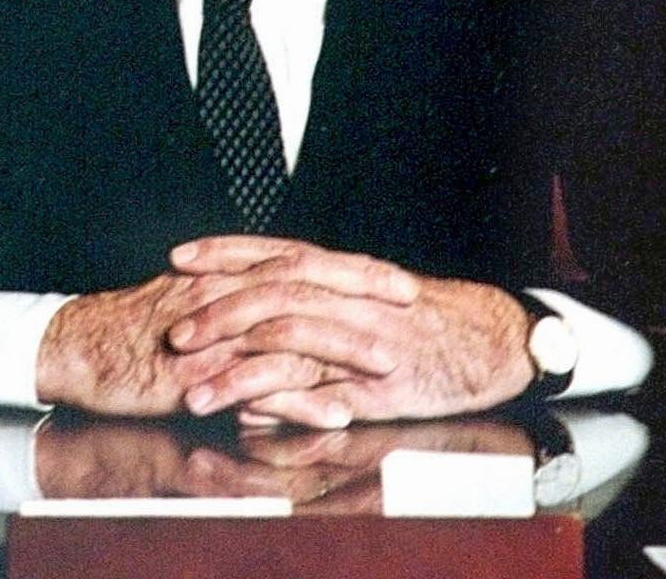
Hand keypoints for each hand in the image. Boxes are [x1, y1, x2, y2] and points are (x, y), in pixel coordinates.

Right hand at [35, 268, 388, 417]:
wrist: (81, 346)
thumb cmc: (136, 328)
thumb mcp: (195, 302)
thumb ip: (239, 301)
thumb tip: (280, 302)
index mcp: (232, 274)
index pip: (306, 261)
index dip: (353, 269)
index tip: (398, 278)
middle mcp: (229, 291)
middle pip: (307, 281)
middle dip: (363, 290)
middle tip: (410, 299)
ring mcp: (216, 330)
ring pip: (290, 330)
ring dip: (343, 348)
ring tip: (389, 363)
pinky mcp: (203, 371)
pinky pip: (260, 384)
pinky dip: (301, 398)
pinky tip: (335, 412)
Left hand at [167, 236, 534, 425]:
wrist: (492, 339)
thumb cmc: (429, 321)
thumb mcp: (369, 300)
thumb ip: (320, 302)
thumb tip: (267, 317)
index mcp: (342, 272)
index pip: (272, 251)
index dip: (224, 252)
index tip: (179, 258)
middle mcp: (347, 296)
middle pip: (270, 291)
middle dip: (217, 310)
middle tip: (174, 330)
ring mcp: (361, 337)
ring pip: (287, 341)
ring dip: (235, 364)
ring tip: (192, 386)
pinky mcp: (377, 382)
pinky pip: (320, 390)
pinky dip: (278, 399)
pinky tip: (245, 413)